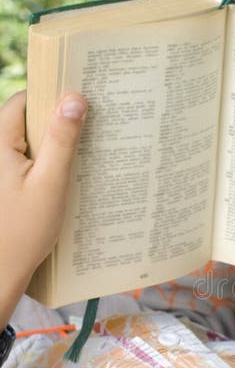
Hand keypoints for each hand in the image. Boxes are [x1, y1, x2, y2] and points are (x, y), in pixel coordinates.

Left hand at [0, 90, 86, 326]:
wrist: (0, 272)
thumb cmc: (23, 231)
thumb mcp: (50, 183)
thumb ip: (62, 140)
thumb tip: (75, 99)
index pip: (22, 102)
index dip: (50, 95)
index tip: (81, 96)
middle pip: (28, 121)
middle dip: (58, 120)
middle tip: (92, 123)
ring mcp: (2, 171)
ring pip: (32, 143)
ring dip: (57, 144)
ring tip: (87, 150)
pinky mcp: (9, 187)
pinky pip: (32, 164)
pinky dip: (50, 164)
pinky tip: (71, 176)